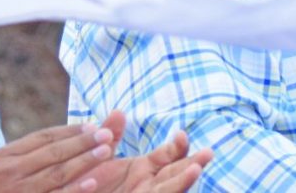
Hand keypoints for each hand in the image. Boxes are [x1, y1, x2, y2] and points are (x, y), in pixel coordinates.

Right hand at [0, 112, 122, 192]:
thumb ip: (20, 155)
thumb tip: (55, 139)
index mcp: (3, 156)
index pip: (43, 137)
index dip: (70, 131)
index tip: (93, 126)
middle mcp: (9, 172)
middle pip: (53, 151)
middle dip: (83, 141)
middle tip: (107, 134)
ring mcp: (17, 192)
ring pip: (56, 173)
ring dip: (85, 161)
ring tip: (107, 151)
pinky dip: (74, 190)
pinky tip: (93, 183)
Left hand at [83, 129, 212, 192]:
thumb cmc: (86, 185)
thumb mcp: (98, 158)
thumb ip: (110, 136)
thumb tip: (118, 112)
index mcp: (143, 170)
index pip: (167, 155)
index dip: (176, 146)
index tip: (181, 134)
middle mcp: (148, 185)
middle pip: (176, 173)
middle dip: (193, 163)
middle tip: (209, 153)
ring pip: (170, 190)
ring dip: (183, 182)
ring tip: (196, 170)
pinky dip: (169, 191)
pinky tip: (175, 186)